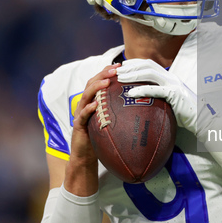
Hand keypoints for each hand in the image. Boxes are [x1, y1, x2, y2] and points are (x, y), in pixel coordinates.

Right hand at [65, 63, 119, 195]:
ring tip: (107, 81)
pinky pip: (82, 115)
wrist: (86, 157)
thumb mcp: (112, 122)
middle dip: (103, 74)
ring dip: (96, 87)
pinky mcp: (78, 125)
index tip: (120, 65)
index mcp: (93, 101)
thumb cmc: (101, 138)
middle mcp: (85, 104)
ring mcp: (80, 114)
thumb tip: (143, 104)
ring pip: (86, 96)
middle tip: (116, 69)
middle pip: (91, 83)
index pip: (99, 81)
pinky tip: (95, 105)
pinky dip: (88, 109)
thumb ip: (120, 111)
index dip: (108, 72)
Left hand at [116, 59, 197, 133]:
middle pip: (147, 65)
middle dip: (130, 66)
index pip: (149, 64)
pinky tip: (130, 93)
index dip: (134, 63)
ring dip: (132, 74)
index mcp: (169, 77)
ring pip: (149, 73)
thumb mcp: (169, 100)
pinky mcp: (174, 94)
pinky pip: (155, 89)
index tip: (121, 66)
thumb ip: (158, 96)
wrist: (200, 119)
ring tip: (120, 78)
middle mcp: (170, 77)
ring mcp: (173, 84)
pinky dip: (142, 90)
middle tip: (116, 71)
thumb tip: (141, 100)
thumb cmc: (184, 112)